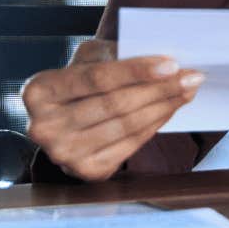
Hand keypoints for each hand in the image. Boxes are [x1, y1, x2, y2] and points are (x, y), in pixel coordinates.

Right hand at [22, 38, 204, 181]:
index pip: (96, 78)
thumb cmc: (79, 81)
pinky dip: (155, 126)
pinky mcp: (87, 172)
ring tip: (187, 90)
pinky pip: (130, 145)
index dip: (136, 71)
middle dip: (159, 89)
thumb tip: (162, 62)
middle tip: (190, 76)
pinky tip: (170, 109)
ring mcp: (64, 154)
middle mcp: (44, 127)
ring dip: (164, 107)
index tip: (171, 63)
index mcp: (38, 91)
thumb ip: (113, 55)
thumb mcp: (86, 58)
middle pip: (114, 104)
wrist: (63, 119)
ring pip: (126, 126)